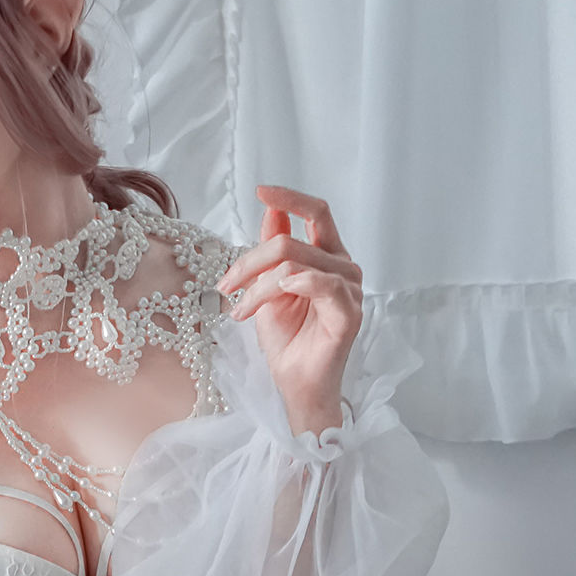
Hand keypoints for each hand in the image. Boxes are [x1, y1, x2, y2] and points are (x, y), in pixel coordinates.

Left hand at [218, 185, 362, 438]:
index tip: (261, 190)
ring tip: (240, 310)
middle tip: (226, 286)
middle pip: (292, 241)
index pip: (317, 213)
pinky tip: (276, 294)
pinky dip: (295, 285)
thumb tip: (270, 210)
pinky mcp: (349, 313)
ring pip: (296, 264)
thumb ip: (274, 249)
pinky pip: (323, 285)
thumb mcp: (269, 288)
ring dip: (259, 286)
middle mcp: (343, 268)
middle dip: (250, 261)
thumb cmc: (287, 340)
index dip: (290, 198)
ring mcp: (350, 290)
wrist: (294, 384)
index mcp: (327, 257)